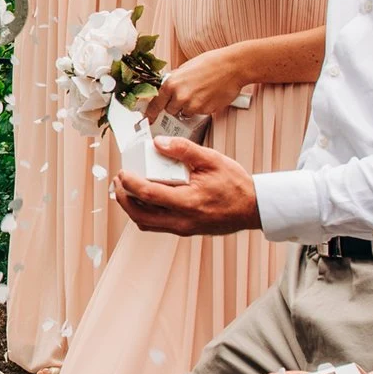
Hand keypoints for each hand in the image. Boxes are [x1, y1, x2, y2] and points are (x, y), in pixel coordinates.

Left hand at [114, 138, 259, 234]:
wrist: (253, 208)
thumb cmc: (235, 184)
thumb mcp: (212, 159)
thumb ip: (184, 149)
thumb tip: (158, 143)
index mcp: (189, 202)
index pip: (149, 195)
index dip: (130, 183)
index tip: (122, 171)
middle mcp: (182, 220)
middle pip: (139, 215)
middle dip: (123, 197)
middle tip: (119, 180)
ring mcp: (182, 228)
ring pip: (145, 223)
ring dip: (131, 207)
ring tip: (126, 189)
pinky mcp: (184, 230)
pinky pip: (156, 224)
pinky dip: (144, 213)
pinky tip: (144, 198)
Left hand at [150, 48, 250, 121]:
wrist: (232, 67)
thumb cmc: (211, 63)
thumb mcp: (185, 68)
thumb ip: (174, 81)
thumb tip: (168, 89)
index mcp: (171, 84)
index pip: (156, 104)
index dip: (151, 112)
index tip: (148, 118)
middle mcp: (180, 96)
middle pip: (170, 110)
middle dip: (175, 105)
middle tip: (187, 94)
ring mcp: (193, 105)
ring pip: (185, 112)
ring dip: (189, 106)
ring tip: (200, 92)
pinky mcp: (205, 111)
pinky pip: (198, 113)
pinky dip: (201, 107)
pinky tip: (208, 95)